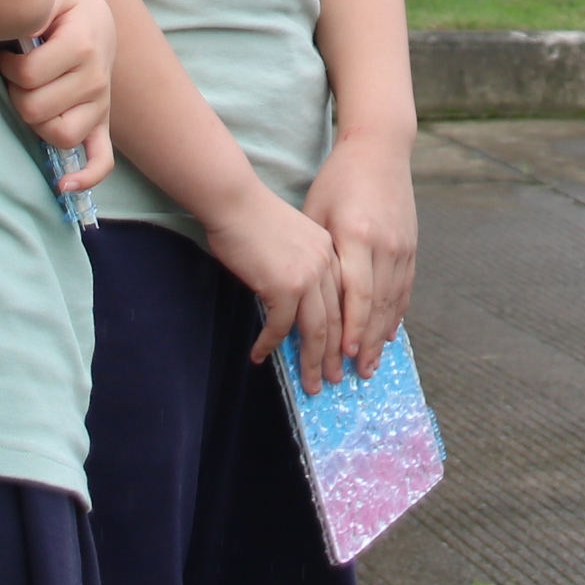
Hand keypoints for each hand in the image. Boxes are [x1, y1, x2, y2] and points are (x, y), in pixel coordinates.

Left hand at [0, 0, 114, 192]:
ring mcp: (102, 104)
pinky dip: (86, 177)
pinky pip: (102, 160)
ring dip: (36, 122)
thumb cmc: (62, 9)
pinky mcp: (102, 124)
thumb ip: (32, 7)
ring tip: (33, 98)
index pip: (28, 76)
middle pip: (36, 109)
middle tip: (18, 75)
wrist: (96, 19)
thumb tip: (17, 34)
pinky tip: (65, 186)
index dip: (7, 67)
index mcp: (83, 44)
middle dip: (16, 93)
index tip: (8, 54)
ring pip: (59, 135)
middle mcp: (97, 78)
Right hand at [203, 185, 342, 378]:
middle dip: (336, 355)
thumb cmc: (254, 217)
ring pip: (317, 331)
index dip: (350, 332)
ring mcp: (308, 276)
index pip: (347, 301)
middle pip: (338, 321)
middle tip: (334, 379)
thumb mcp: (293, 240)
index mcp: (333, 252)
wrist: (235, 201)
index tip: (350, 354)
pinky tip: (259, 355)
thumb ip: (304, 267)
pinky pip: (280, 327)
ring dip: (313, 361)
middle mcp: (327, 265)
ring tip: (311, 383)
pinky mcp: (284, 286)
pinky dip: (269, 345)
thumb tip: (298, 303)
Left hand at [305, 131, 417, 381]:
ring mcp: (401, 245)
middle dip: (365, 342)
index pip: (356, 292)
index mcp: (356, 235)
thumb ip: (317, 251)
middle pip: (376, 304)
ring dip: (381, 335)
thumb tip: (303, 294)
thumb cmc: (338, 180)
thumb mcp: (317, 210)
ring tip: (371, 364)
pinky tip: (387, 333)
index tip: (342, 354)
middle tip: (356, 373)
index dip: (351, 326)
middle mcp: (384, 244)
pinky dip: (396, 313)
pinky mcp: (411, 244)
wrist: (380, 149)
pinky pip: (404, 287)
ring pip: (393, 300)